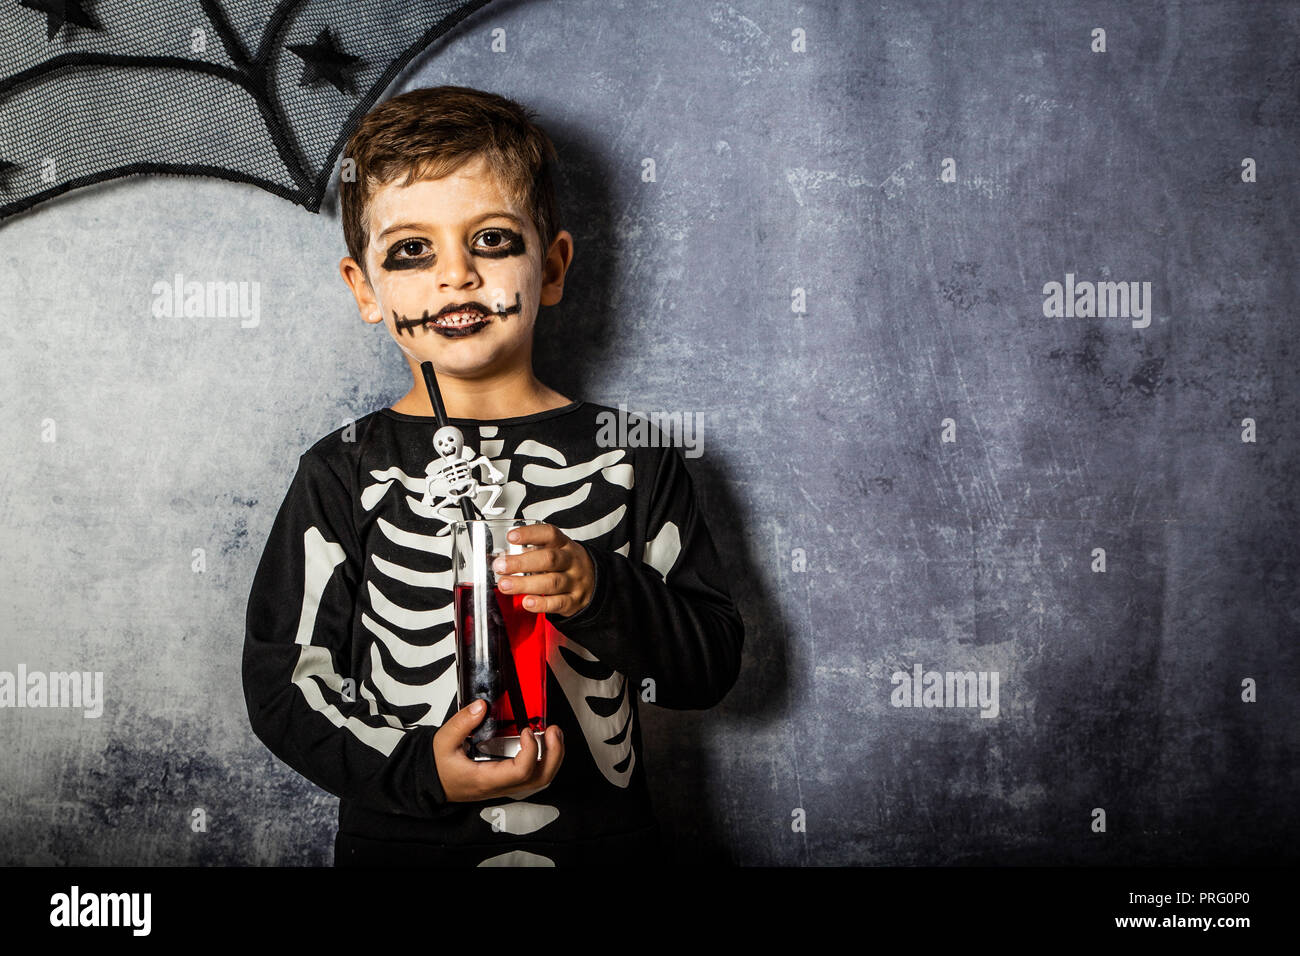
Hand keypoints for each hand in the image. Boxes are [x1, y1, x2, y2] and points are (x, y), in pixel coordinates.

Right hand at [433, 699, 564, 800]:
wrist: (433, 783)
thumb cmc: (439, 766)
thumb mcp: (443, 741)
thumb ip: (462, 723)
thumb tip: (481, 706)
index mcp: (486, 779)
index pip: (520, 772)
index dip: (531, 751)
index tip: (527, 730)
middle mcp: (500, 787)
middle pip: (540, 779)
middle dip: (554, 754)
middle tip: (554, 730)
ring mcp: (506, 787)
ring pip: (540, 780)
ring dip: (553, 757)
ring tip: (554, 734)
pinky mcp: (507, 782)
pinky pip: (534, 777)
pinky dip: (545, 760)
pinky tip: (543, 743)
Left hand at [492, 523, 594, 617]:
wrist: (594, 582)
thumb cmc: (567, 565)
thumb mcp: (556, 550)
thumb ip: (533, 552)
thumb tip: (503, 556)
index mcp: (564, 545)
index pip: (549, 534)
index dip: (530, 534)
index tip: (511, 536)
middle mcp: (570, 562)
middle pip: (549, 559)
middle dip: (521, 563)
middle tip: (501, 566)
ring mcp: (573, 582)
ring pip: (551, 582)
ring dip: (525, 584)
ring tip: (505, 585)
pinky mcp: (573, 601)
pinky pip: (558, 603)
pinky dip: (541, 604)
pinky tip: (527, 602)